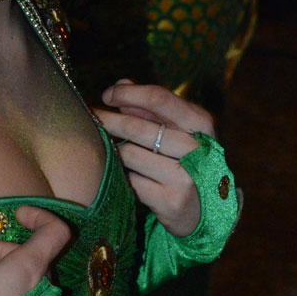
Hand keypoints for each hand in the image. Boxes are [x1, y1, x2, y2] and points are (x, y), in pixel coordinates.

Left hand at [95, 81, 215, 237]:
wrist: (204, 211)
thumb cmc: (185, 160)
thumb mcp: (179, 129)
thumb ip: (152, 106)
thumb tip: (122, 84)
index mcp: (201, 123)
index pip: (159, 98)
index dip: (127, 94)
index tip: (107, 95)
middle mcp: (196, 149)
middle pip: (138, 127)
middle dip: (109, 120)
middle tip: (92, 117)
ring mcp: (184, 177)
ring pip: (130, 154)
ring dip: (115, 151)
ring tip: (110, 148)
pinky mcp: (170, 201)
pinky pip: (131, 181)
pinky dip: (123, 176)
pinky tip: (122, 175)